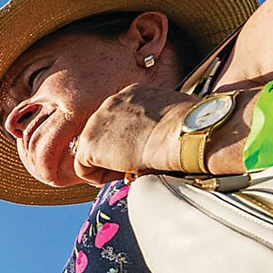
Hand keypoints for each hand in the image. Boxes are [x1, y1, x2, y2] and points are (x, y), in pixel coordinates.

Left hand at [72, 84, 198, 185]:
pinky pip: (83, 169)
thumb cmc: (189, 129)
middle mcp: (110, 102)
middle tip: (135, 165)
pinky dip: (99, 178)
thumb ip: (155, 124)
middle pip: (102, 137)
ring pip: (92, 152)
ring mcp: (96, 121)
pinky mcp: (89, 142)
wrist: (184, 133)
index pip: (118, 123)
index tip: (142, 153)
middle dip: (114, 154)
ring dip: (109, 166)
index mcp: (131, 94)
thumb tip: (159, 138)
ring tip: (132, 169)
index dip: (128, 143)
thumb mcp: (171, 117)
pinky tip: (122, 174)